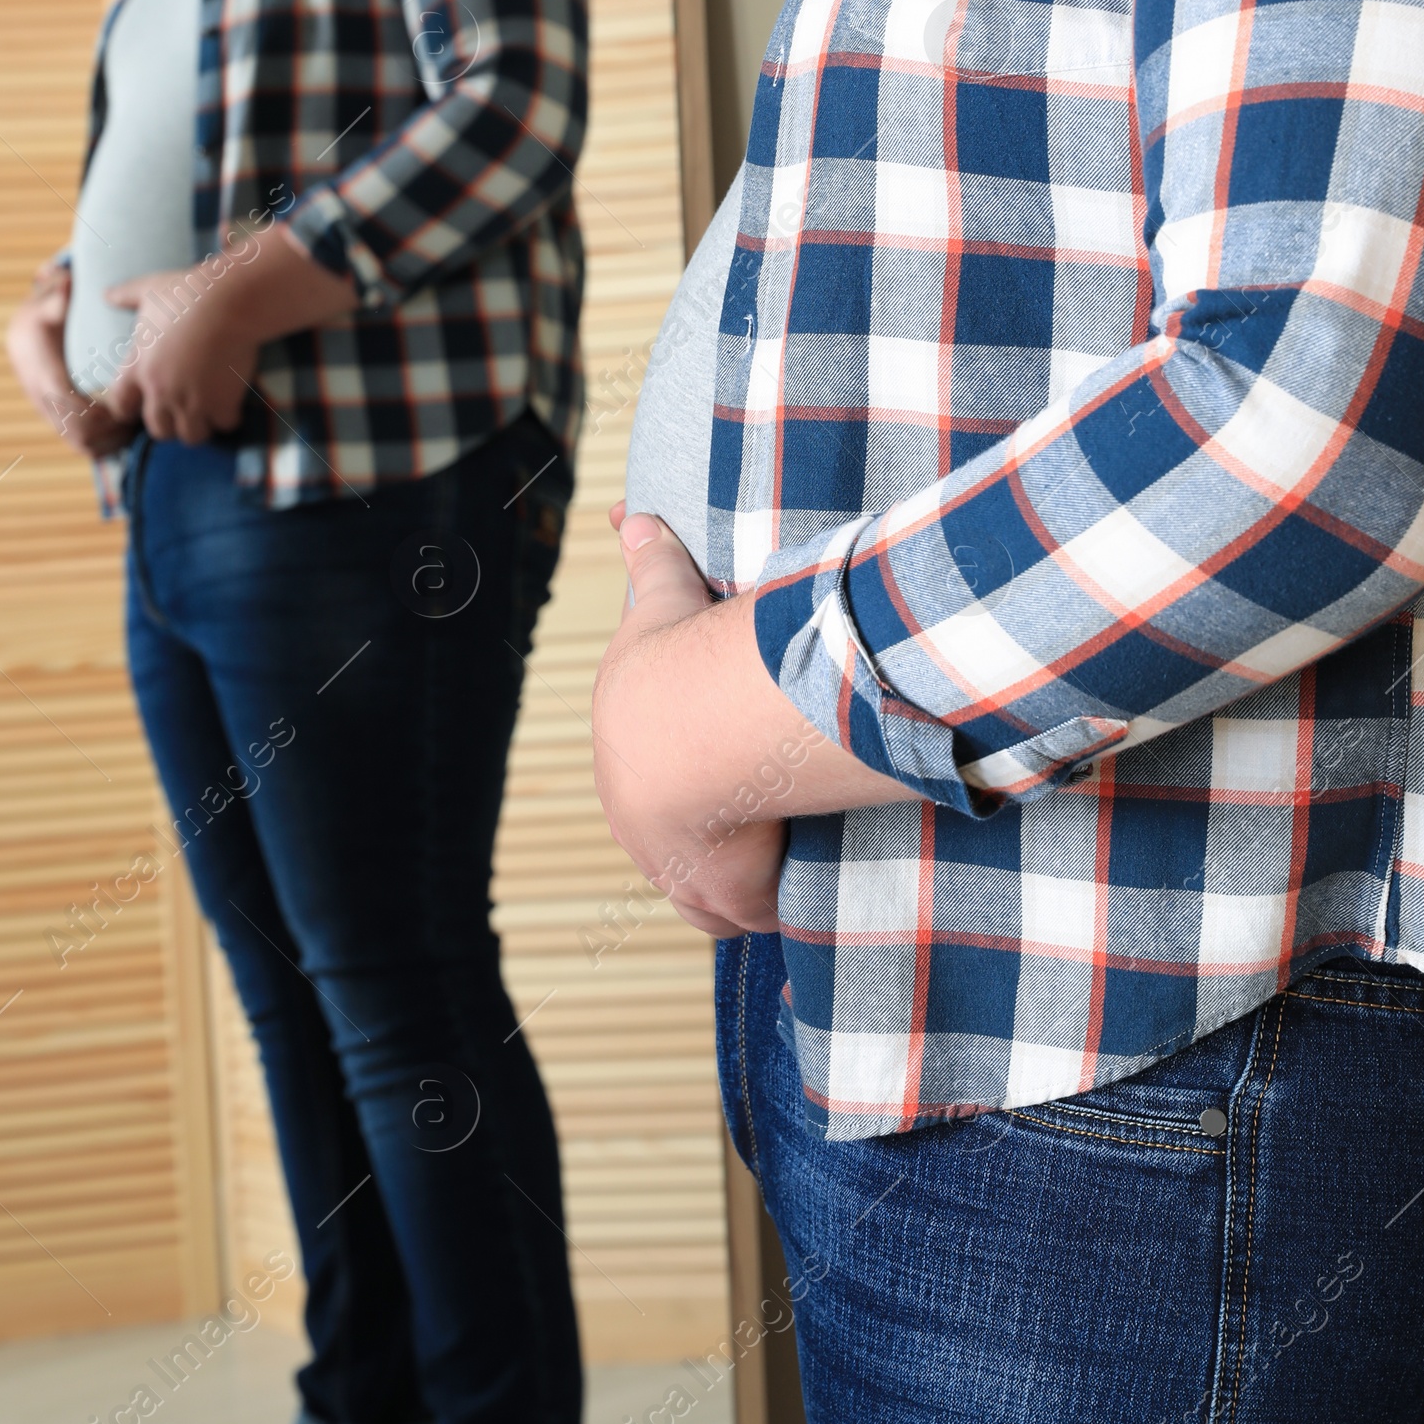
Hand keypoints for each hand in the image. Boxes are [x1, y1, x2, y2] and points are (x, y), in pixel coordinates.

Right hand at [4, 260, 138, 457]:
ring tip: (141, 421)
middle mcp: (46, 405)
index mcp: (45, 379)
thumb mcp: (46, 302)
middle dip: (115, 430)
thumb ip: (57, 295)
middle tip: (144, 412)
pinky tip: (130, 428)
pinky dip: (109, 445)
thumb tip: (65, 285)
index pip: (72, 410)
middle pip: (82, 436)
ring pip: (85, 447)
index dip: (102, 414)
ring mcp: (53, 418)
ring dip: (115, 440)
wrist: (22, 337)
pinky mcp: (62, 424)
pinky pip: (86, 447)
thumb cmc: (42, 317)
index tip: (128, 403)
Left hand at [102, 224, 356, 446]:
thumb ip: (126, 296)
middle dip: (170, 424)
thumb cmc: (187, 293)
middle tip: (183, 411)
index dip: (131, 409)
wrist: (227, 302)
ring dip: (200, 426)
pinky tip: (233, 404)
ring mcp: (191, 400)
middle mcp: (160, 391)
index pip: (121, 406)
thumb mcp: (150, 290)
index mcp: (138, 368)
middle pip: (158, 429)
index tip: (143, 404)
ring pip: (191, 436)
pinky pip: (224, 425)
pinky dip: (229, 417)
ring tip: (209, 414)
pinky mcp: (221, 403)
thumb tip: (106, 294)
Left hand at [592, 506, 917, 936]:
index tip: (713, 757)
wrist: (687, 737)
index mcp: (625, 756)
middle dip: (709, 825)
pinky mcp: (721, 900)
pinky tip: (798, 890)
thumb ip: (650, 561)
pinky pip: (746, 911)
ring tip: (785, 846)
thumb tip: (626, 511)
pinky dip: (770, 903)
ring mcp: (678, 868)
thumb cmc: (675, 666)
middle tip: (758, 806)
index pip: (648, 771)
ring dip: (742, 868)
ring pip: (708, 880)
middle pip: (676, 834)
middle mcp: (639, 822)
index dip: (682, 765)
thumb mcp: (660, 604)